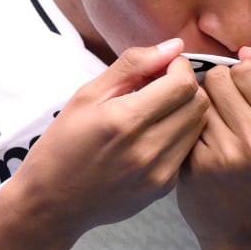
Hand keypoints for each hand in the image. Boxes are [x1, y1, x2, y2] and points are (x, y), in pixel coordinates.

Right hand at [5, 39, 209, 235]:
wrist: (52, 203)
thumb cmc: (63, 144)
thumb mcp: (87, 95)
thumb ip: (132, 65)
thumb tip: (173, 46)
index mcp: (124, 120)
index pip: (182, 84)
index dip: (179, 68)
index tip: (163, 68)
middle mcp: (147, 149)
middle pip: (198, 104)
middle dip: (186, 86)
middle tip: (162, 86)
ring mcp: (159, 173)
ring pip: (199, 127)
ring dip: (186, 110)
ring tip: (158, 110)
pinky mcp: (163, 188)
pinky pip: (187, 150)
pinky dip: (179, 135)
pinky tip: (154, 135)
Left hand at [177, 46, 250, 249]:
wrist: (248, 234)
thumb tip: (249, 50)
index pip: (249, 68)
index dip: (240, 77)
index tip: (242, 96)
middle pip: (220, 78)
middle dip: (218, 90)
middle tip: (225, 115)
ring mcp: (227, 152)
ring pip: (198, 98)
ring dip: (201, 107)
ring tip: (213, 130)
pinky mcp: (197, 164)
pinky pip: (184, 122)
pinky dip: (189, 129)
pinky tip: (200, 147)